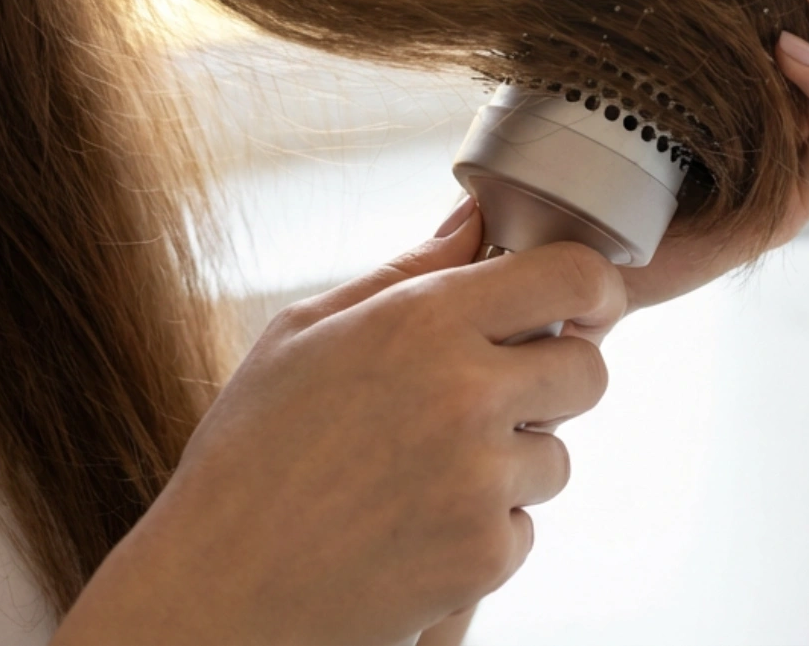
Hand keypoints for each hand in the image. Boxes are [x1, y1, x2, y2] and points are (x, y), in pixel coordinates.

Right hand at [53, 203, 622, 645]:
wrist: (214, 592)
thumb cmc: (248, 456)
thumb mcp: (305, 332)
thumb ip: (408, 270)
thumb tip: (476, 216)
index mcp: (425, 321)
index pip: (574, 276)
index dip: (593, 288)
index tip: (583, 306)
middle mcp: (465, 393)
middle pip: (589, 370)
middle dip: (555, 381)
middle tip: (495, 400)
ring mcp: (480, 479)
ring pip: (558, 456)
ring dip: (514, 464)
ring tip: (425, 475)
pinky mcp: (483, 555)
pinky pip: (524, 528)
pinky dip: (483, 532)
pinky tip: (414, 528)